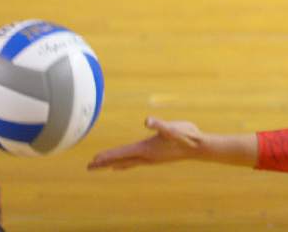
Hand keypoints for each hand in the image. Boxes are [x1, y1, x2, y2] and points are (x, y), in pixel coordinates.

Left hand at [88, 117, 204, 170]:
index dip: (108, 156)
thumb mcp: (172, 127)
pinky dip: (124, 164)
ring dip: (113, 164)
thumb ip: (159, 124)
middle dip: (105, 163)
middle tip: (89, 167)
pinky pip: (134, 162)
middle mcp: (146, 156)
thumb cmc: (185, 135)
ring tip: (102, 167)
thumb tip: (147, 121)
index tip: (93, 160)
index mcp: (146, 149)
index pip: (122, 153)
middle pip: (121, 161)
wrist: (198, 148)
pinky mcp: (155, 158)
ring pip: (127, 163)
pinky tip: (123, 165)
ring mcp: (150, 159)